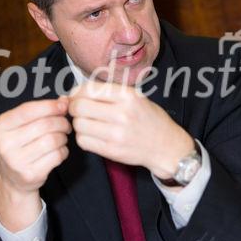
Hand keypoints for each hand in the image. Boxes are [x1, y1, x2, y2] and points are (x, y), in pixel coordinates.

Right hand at [0, 97, 70, 229]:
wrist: (13, 179)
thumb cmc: (20, 145)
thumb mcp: (21, 125)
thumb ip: (40, 110)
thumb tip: (64, 100)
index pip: (28, 110)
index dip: (50, 106)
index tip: (63, 105)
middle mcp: (4, 144)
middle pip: (45, 125)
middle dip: (61, 122)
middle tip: (65, 124)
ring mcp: (16, 161)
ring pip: (53, 140)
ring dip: (63, 137)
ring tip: (61, 137)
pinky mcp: (30, 174)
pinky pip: (57, 155)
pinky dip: (63, 150)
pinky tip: (59, 150)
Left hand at [69, 82, 194, 178]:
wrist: (166, 146)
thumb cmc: (149, 119)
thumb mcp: (135, 97)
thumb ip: (109, 92)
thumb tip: (77, 91)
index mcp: (127, 95)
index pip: (89, 89)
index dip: (76, 92)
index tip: (75, 96)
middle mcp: (122, 113)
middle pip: (79, 107)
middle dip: (74, 107)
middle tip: (78, 110)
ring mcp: (117, 134)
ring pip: (79, 125)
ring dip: (79, 123)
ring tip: (88, 123)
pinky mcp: (112, 151)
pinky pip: (84, 141)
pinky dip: (83, 137)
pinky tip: (92, 135)